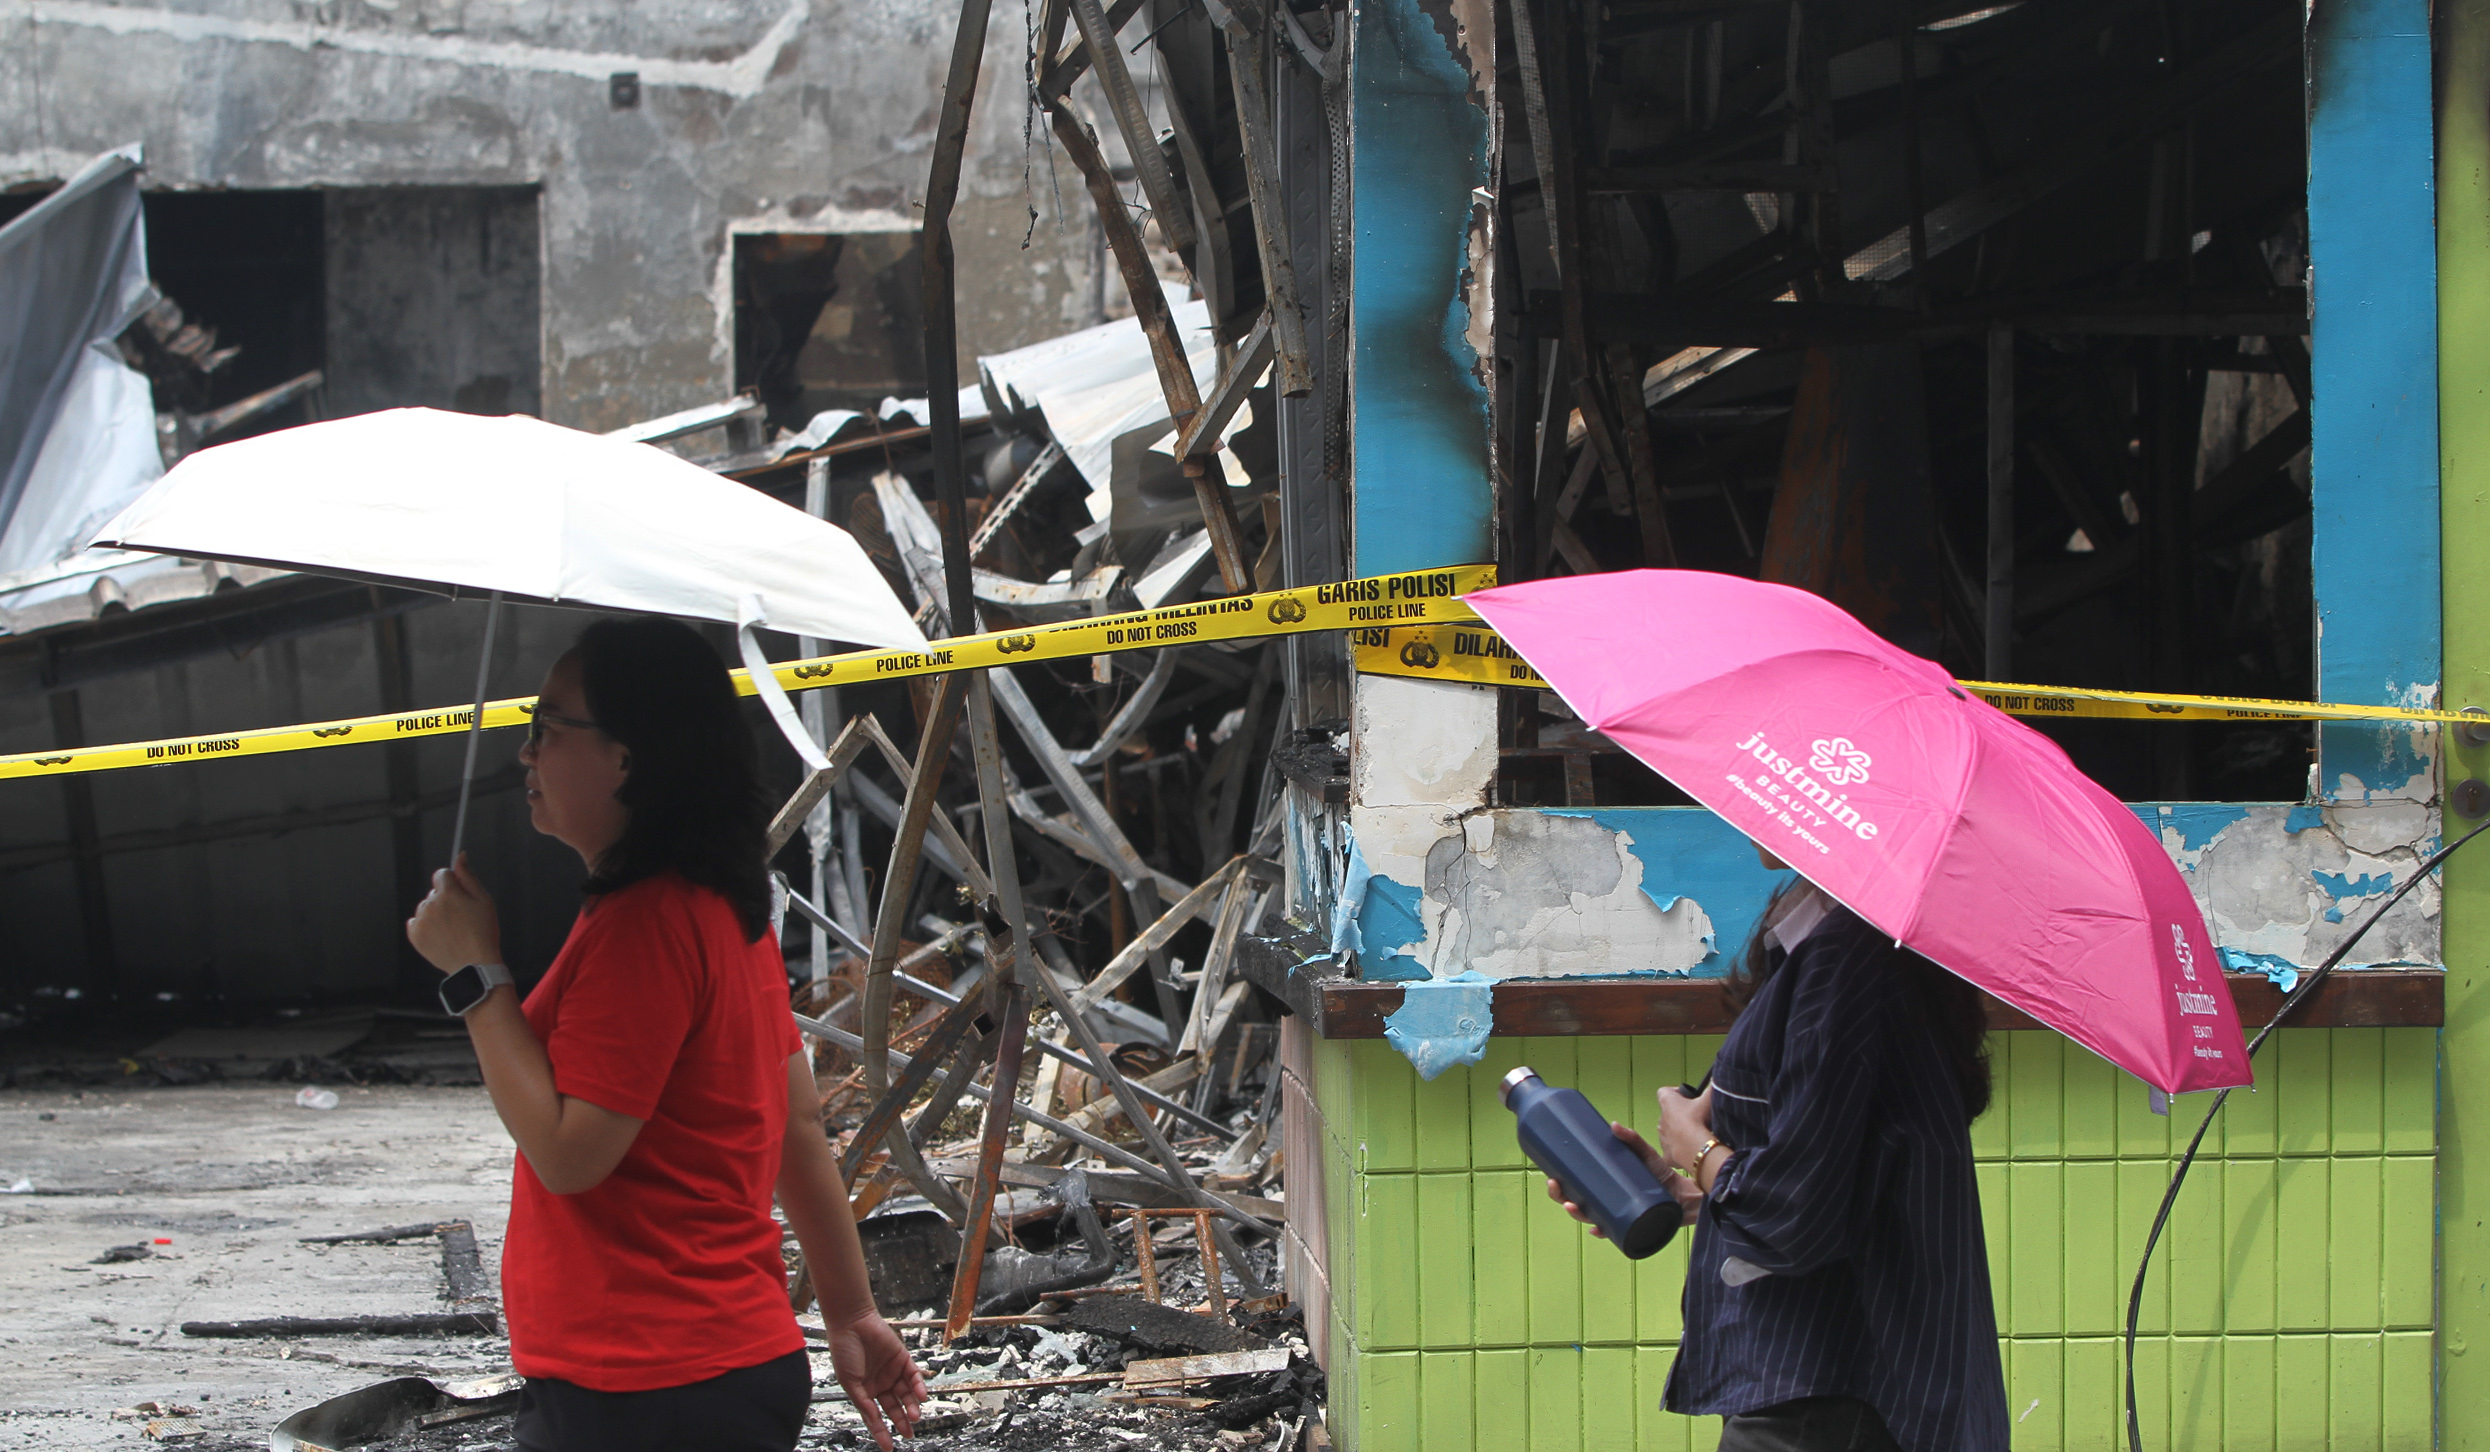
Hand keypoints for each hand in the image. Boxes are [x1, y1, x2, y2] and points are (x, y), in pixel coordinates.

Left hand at [406, 854, 501, 973]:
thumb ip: (468, 876)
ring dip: (435, 913)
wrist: (474, 964)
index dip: (452, 882)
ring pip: (425, 907)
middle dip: (445, 900)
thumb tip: (460, 855)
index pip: (441, 874)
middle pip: (434, 892)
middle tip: (461, 918)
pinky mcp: (415, 935)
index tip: (460, 895)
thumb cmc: (483, 931)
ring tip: (451, 929)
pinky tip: (439, 935)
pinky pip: (415, 922)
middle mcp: (431, 904)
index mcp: (448, 893)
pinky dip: (424, 926)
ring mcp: (421, 920)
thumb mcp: (483, 899)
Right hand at [824, 1309, 924, 1447]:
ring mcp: (892, 1372)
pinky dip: (918, 1386)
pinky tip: (920, 1396)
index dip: (882, 1432)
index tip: (889, 1447)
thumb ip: (864, 1402)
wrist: (852, 1323)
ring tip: (915, 1416)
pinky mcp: (902, 1358)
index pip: (877, 1416)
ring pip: (906, 1394)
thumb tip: (873, 1420)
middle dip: (902, 1421)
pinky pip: (914, 1376)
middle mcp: (880, 1383)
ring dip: (912, 1405)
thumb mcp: (850, 1383)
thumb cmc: (845, 1351)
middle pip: (895, 1407)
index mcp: (866, 1391)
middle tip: (909, 1433)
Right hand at [1545, 1122, 1676, 1238]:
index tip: (1551, 1177)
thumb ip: (1631, 1139)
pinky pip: (1613, 1231)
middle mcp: (1608, 1202)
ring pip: (1590, 1217)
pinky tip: (1597, 1229)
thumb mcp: (1645, 1154)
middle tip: (1557, 1188)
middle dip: (1562, 1198)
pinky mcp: (1631, 1225)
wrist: (1685, 1195)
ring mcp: (1618, 1215)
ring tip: (1573, 1206)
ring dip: (1578, 1214)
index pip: (1576, 1186)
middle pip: (1577, 1203)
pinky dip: (1604, 1230)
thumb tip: (1614, 1125)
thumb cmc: (1662, 1175)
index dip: (1560, 1185)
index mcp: (1605, 1185)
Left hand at [1655, 1083, 1715, 1181]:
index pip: (1665, 1092)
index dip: (1675, 1093)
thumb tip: (1716, 1080)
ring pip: (1670, 1132)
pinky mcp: (1667, 1154)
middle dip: (1681, 1115)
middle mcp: (1661, 1118)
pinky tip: (1692, 1150)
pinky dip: (1680, 1150)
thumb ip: (1712, 1087)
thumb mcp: (1708, 1099)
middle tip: (1697, 1117)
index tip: (1687, 1097)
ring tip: (1696, 1134)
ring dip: (1680, 1132)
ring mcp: (1663, 1137)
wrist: (1695, 1147)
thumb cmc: (1698, 1121)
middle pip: (1669, 1113)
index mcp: (1667, 1102)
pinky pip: (1672, 1150)